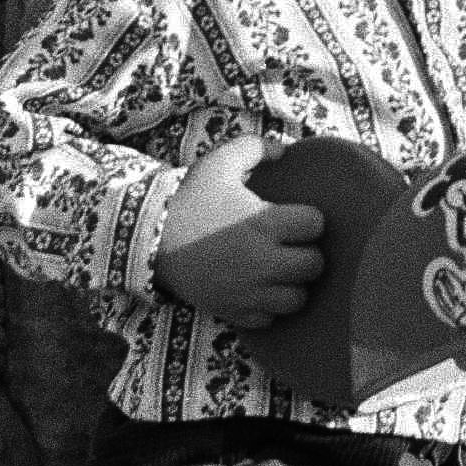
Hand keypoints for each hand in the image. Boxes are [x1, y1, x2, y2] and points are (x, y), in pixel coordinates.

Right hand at [152, 136, 322, 329]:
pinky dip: (268, 306)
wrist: (149, 240)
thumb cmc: (189, 198)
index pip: (316, 225)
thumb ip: (255, 147)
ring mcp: (248, 291)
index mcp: (265, 223)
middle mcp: (262, 261)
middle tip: (291, 245)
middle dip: (307, 252)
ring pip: (297, 299)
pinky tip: (258, 288)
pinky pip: (268, 318)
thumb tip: (283, 150)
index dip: (309, 218)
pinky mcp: (233, 311)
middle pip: (314, 266)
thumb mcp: (219, 161)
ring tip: (279, 270)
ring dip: (293, 284)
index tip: (295, 217)